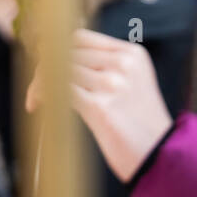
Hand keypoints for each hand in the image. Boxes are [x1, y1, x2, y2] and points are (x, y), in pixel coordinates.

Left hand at [27, 29, 172, 182]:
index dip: (56, 49)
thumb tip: (60, 63)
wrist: (161, 158)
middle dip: (44, 68)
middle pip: (67, 52)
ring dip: (40, 83)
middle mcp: (123, 64)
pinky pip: (58, 90)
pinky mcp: (100, 107)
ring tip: (35, 100)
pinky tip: (36, 105)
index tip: (45, 65)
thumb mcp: (132, 86)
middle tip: (36, 87)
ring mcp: (112, 84)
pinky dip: (41, 95)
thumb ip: (105, 69)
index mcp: (132, 55)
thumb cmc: (142, 129)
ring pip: (59, 70)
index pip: (81, 38)